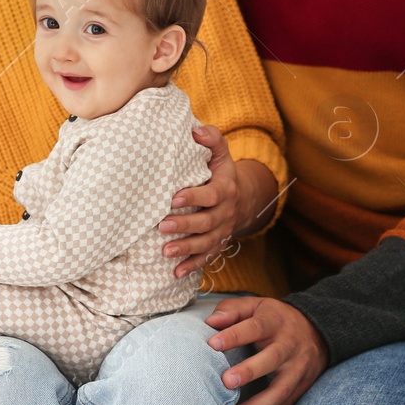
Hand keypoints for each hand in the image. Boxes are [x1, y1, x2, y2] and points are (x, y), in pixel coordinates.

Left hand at [160, 125, 238, 277]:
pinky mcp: (218, 244)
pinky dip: (192, 266)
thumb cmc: (222, 171)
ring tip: (165, 251)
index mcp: (226, 188)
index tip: (173, 198)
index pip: (212, 195)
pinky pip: (207, 257)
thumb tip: (195, 131)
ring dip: (186, 248)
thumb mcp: (221, 152)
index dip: (194, 197)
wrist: (243, 198)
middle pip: (207, 222)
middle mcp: (226, 212)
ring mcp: (223, 231)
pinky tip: (175, 273)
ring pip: (206, 243)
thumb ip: (212, 138)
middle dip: (184, 225)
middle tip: (161, 225)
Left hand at [205, 296, 327, 404]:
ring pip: (281, 389)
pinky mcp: (301, 386)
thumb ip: (232, 310)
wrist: (316, 331)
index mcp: (274, 321)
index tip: (213, 344)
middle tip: (227, 381)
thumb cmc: (275, 319)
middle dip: (250, 371)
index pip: (255, 327)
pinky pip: (284, 404)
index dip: (234, 335)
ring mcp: (297, 367)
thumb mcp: (256, 305)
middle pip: (271, 358)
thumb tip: (211, 322)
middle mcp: (289, 345)